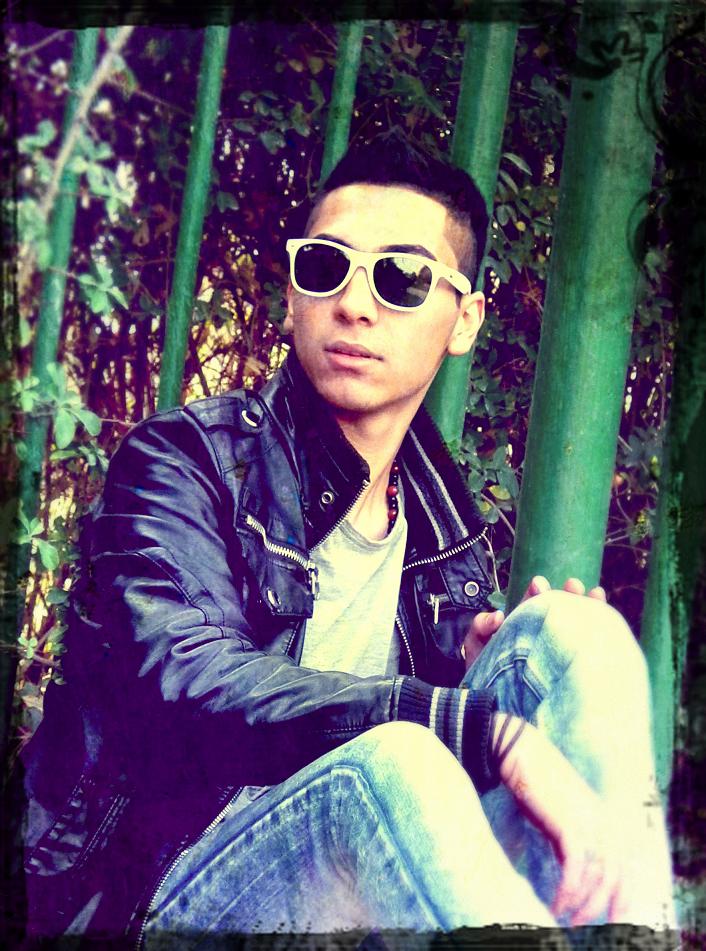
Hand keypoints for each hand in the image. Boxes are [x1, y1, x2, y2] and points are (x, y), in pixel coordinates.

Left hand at [461, 575, 606, 670]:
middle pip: (558, 614)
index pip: (532, 608)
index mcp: (522, 630)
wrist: (495, 716)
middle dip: (566, 597)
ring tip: (596, 594)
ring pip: (576, 629)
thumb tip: (499, 616)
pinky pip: (586, 652)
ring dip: (586, 610)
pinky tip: (607, 622)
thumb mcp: (478, 649)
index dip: (537, 594)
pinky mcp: (571, 673)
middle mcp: (543, 639)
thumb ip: (480, 629)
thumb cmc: (485, 679)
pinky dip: (598, 635)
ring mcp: (557, 656)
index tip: (539, 584)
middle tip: (574, 585)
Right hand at [494, 715, 630, 925]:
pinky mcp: (570, 823)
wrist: (520, 752)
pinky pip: (576, 869)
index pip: (625, 867)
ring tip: (565, 918)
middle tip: (586, 927)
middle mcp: (604, 822)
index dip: (621, 897)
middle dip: (607, 908)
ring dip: (583, 904)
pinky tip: (556, 903)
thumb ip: (570, 844)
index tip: (608, 920)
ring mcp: (590, 822)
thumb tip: (571, 877)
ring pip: (599, 878)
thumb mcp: (559, 819)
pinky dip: (568, 891)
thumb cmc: (535, 785)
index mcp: (605, 820)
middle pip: (619, 877)